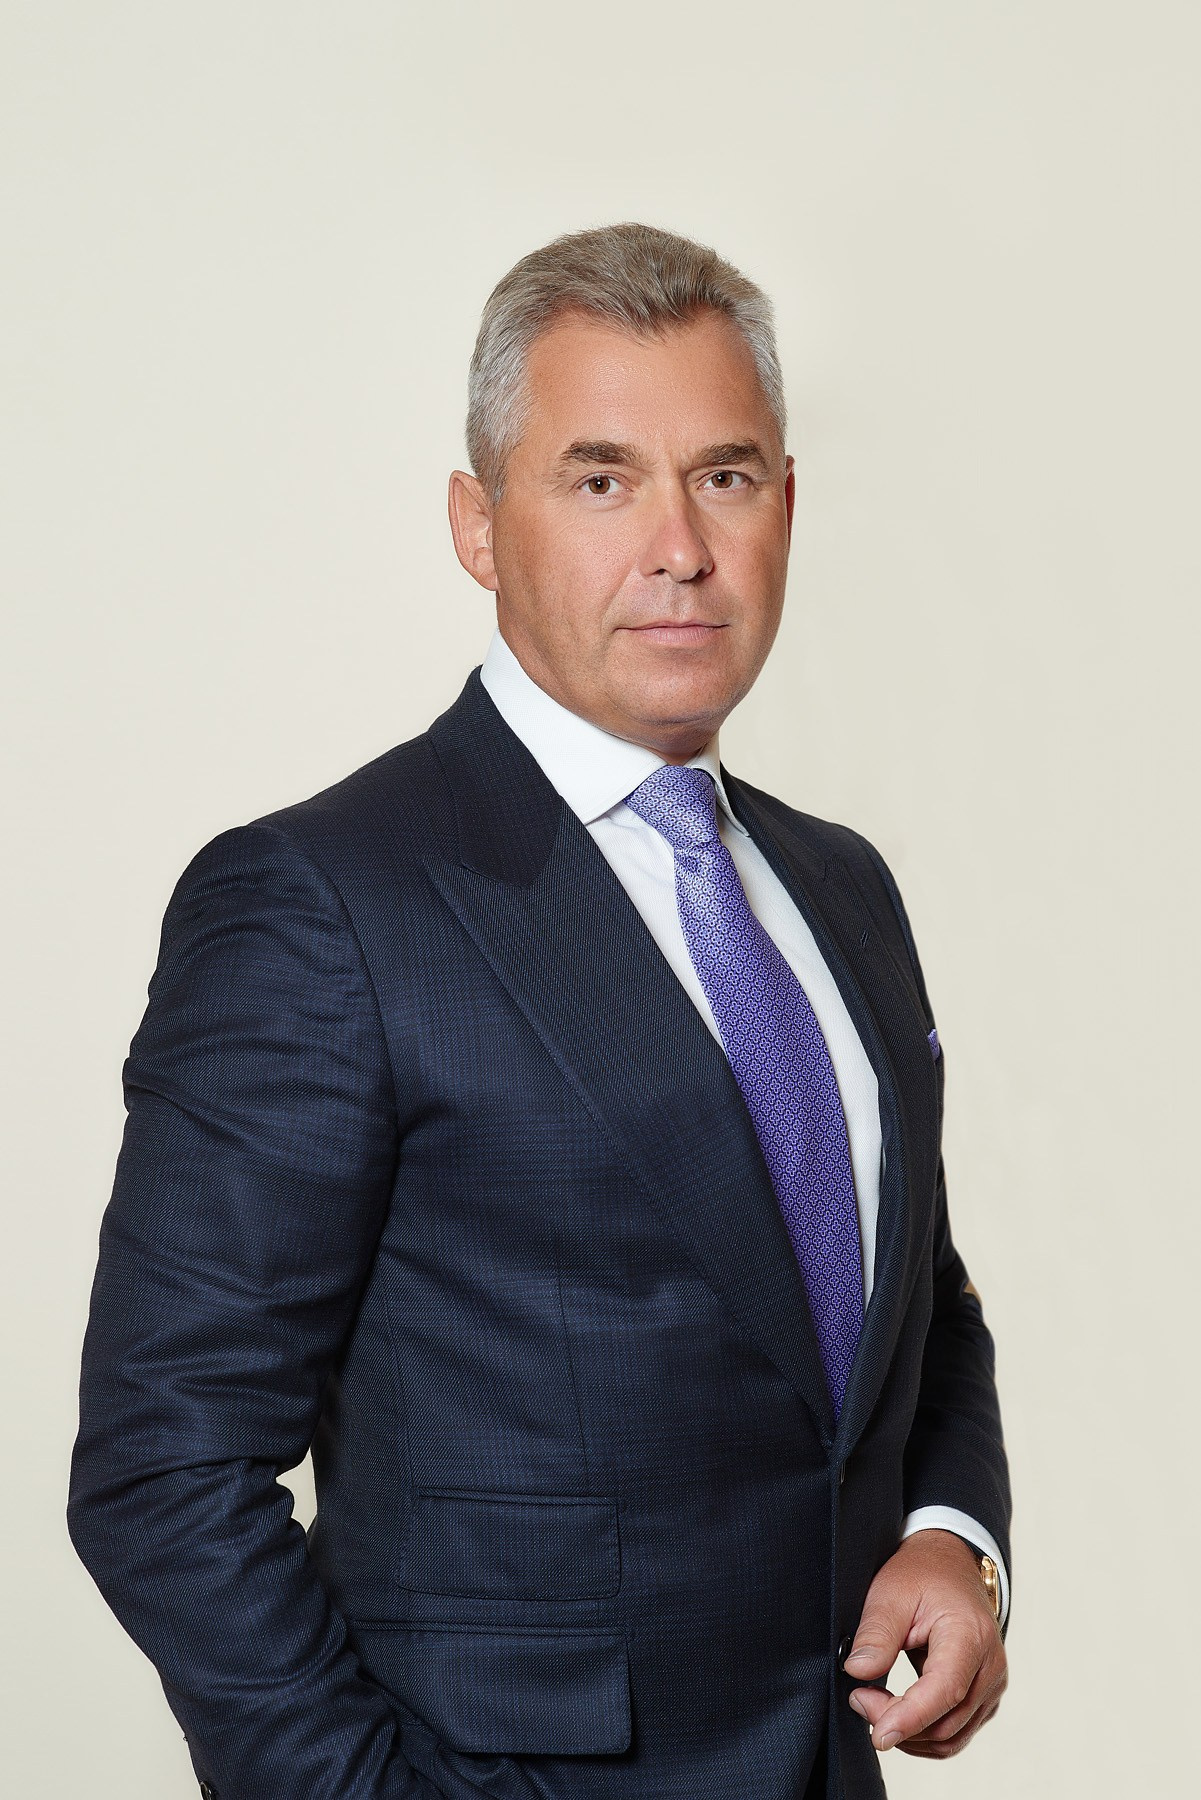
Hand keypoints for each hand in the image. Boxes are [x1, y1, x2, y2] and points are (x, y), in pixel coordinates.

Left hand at [843, 1528, 1006, 1758]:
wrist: (950, 1564)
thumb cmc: (923, 1573)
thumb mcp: (891, 1591)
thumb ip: (877, 1633)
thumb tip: (858, 1672)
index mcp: (970, 1635)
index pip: (945, 1690)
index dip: (910, 1718)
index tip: (877, 1735)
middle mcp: (990, 1667)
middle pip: (947, 1722)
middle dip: (900, 1724)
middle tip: (858, 1698)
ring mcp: (990, 1685)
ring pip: (951, 1737)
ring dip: (910, 1734)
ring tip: (873, 1703)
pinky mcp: (983, 1697)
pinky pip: (956, 1732)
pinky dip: (923, 1733)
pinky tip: (896, 1714)